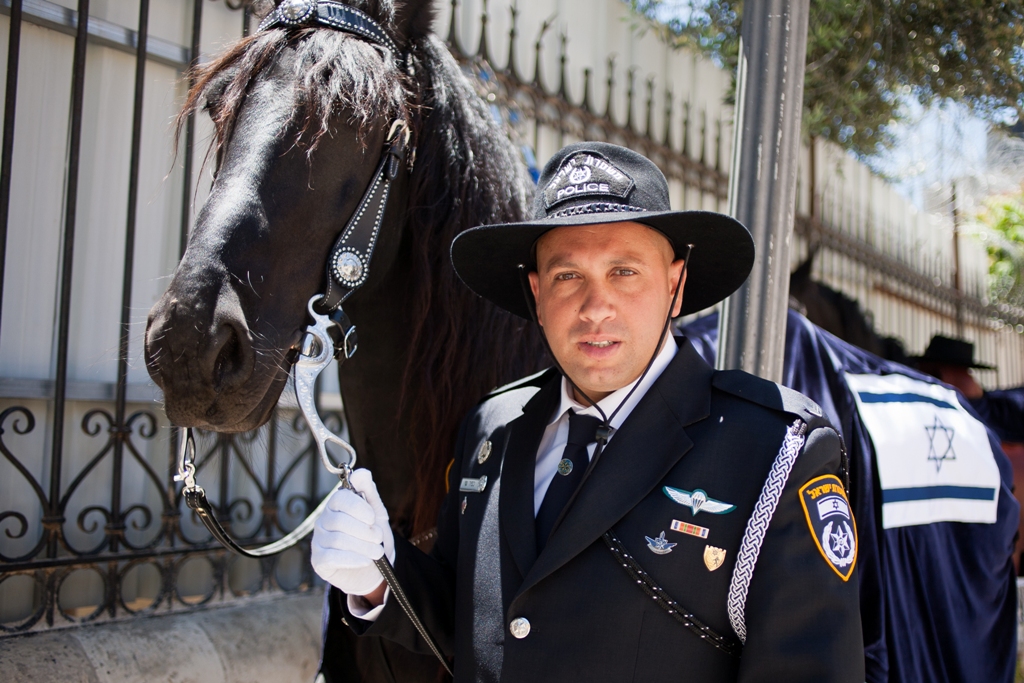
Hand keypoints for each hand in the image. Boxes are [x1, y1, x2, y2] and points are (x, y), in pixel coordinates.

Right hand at [311, 468, 394, 596]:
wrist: (374, 569)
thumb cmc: (373, 537)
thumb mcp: (377, 513)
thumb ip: (369, 492)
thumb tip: (362, 472)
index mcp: (336, 505)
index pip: (340, 499)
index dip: (358, 507)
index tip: (373, 518)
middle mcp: (323, 521)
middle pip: (340, 521)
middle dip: (364, 530)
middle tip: (378, 537)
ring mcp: (318, 541)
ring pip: (338, 540)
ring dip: (363, 546)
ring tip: (377, 551)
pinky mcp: (318, 561)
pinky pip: (332, 557)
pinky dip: (352, 559)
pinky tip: (366, 560)